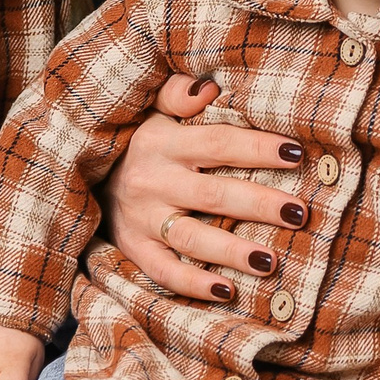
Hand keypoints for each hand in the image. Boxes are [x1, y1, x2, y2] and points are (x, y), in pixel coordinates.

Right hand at [98, 74, 310, 304]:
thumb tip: (210, 88)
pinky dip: (195, 284)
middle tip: (299, 212)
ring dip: (232, 251)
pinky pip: (165, 272)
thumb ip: (177, 93)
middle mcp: (152, 181)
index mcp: (162, 142)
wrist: (80, 174)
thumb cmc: (134, 139)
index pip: (218, 143)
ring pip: (192, 238)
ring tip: (270, 261)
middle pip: (214, 194)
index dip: (258, 148)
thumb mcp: (149, 108)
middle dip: (259, 203)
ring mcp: (142, 219)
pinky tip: (228, 291)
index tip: (297, 154)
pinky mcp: (133, 249)